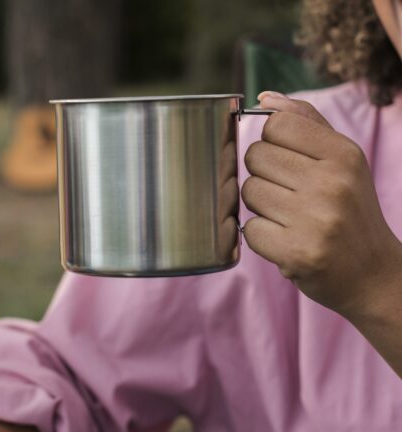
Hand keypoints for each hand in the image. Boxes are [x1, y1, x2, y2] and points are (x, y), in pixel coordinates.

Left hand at [242, 91, 401, 317]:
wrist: (373, 275)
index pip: (275, 124)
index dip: (272, 142)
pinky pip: (250, 229)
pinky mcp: (297, 253)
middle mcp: (332, 184)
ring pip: (249, 191)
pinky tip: (286, 239)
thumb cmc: (350, 211)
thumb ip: (305, 123)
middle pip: (255, 156)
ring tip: (289, 217)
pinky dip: (261, 236)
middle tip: (289, 194)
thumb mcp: (342, 160)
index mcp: (344, 155)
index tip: (288, 160)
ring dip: (261, 206)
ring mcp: (315, 220)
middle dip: (264, 174)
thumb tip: (264, 99)